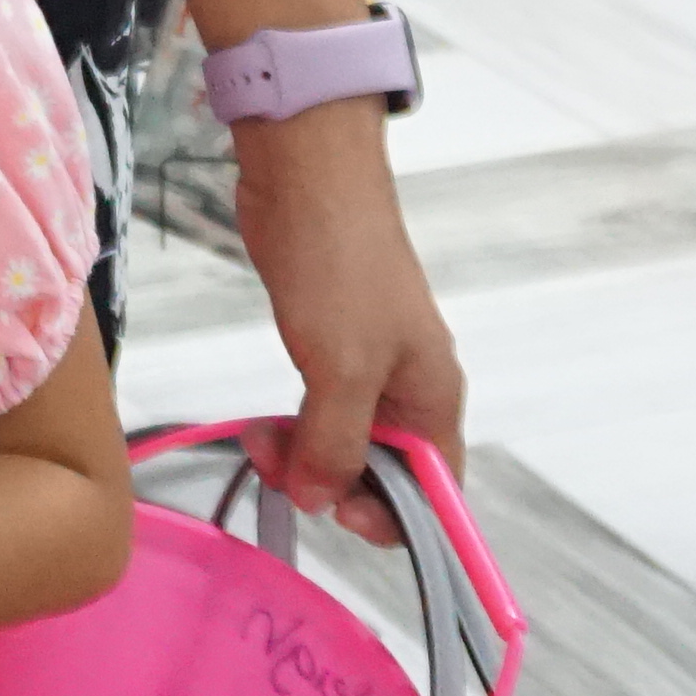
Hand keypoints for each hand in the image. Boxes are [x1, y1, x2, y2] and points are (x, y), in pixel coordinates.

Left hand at [236, 98, 464, 543]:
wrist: (306, 176)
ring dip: (303, 457)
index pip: (437, 493)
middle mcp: (409, 391)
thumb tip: (320, 502)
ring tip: (258, 439)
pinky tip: (261, 425)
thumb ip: (335, 444)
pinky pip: (318, 411)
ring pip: (344, 444)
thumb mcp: (343, 367)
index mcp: (434, 399)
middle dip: (333, 484)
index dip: (392, 519)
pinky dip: (291, 428)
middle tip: (280, 468)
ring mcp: (368, 367)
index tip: (336, 514)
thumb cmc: (339, 266)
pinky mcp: (329, 346)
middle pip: (385, 474)